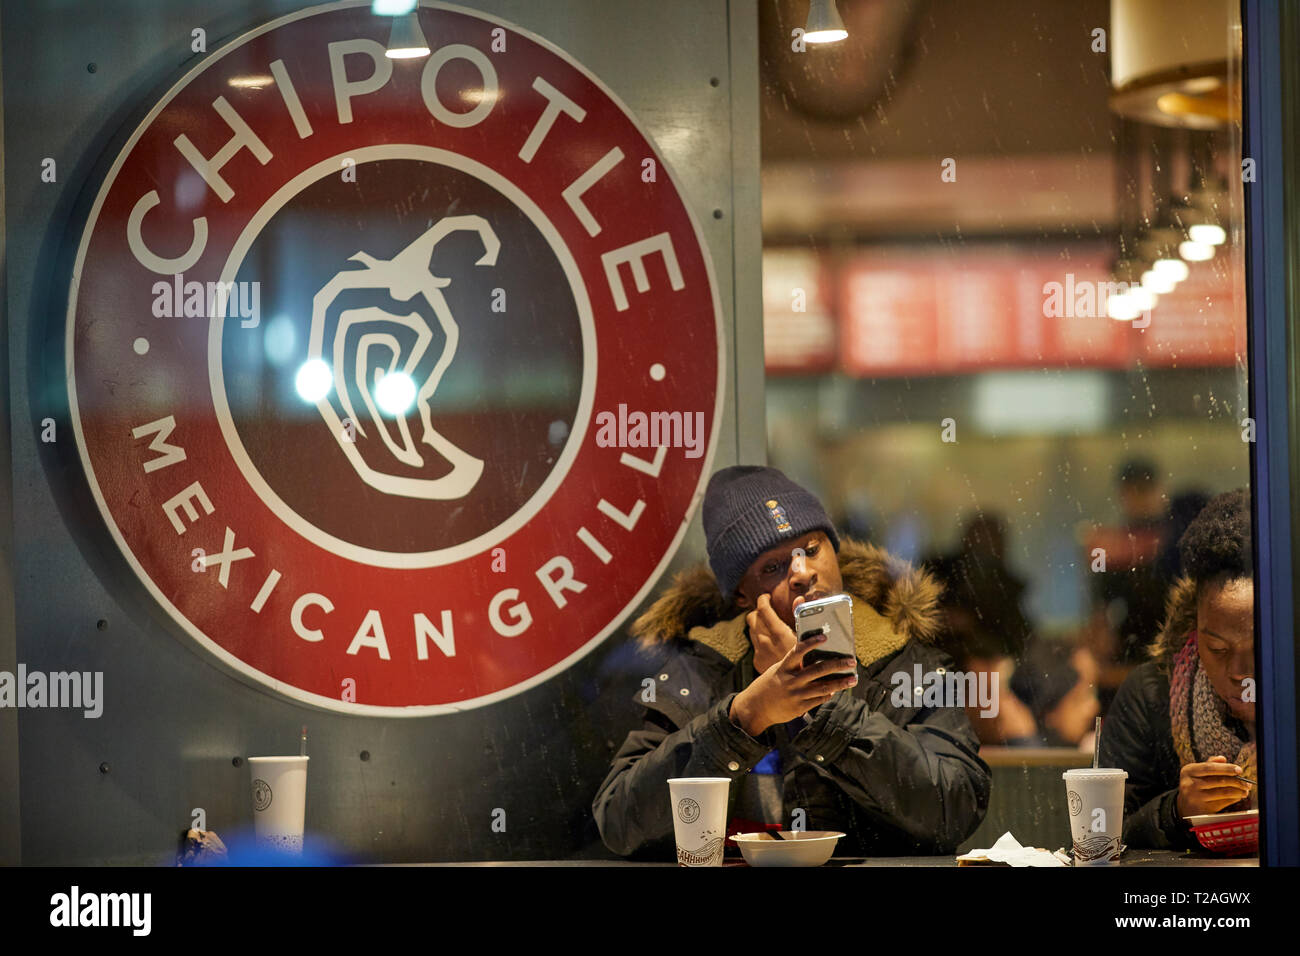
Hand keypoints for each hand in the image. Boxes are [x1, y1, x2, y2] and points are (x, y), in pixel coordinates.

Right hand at [730, 631, 857, 736]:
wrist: (755, 708)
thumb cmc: (770, 684)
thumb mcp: (778, 670)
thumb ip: (794, 664)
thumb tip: (817, 658)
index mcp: (784, 667)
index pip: (798, 651)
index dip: (811, 643)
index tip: (825, 637)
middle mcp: (790, 680)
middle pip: (818, 670)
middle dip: (838, 665)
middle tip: (852, 661)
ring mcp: (796, 695)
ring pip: (824, 687)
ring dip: (840, 683)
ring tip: (853, 679)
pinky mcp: (799, 707)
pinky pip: (819, 699)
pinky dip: (829, 694)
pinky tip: (835, 690)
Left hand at [747, 593, 801, 673]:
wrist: (796, 688)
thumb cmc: (808, 662)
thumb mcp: (807, 638)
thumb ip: (801, 615)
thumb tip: (798, 599)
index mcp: (778, 633)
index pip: (763, 609)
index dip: (763, 599)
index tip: (767, 597)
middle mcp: (765, 641)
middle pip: (753, 618)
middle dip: (759, 612)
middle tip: (767, 611)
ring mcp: (759, 652)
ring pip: (752, 631)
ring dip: (758, 625)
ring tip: (769, 626)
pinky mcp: (757, 661)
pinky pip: (755, 644)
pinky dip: (761, 640)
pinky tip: (771, 643)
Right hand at [1176, 755, 1251, 816]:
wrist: (1186, 806)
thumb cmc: (1195, 786)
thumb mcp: (1196, 773)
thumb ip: (1209, 764)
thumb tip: (1222, 758)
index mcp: (1189, 771)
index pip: (1210, 767)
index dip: (1226, 768)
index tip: (1239, 770)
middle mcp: (1189, 783)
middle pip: (1218, 780)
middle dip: (1236, 781)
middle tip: (1247, 782)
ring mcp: (1196, 796)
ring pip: (1223, 792)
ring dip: (1238, 791)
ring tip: (1246, 790)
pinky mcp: (1203, 807)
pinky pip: (1223, 802)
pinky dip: (1233, 798)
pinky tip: (1239, 796)